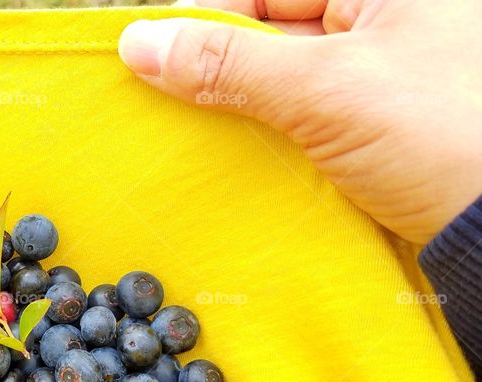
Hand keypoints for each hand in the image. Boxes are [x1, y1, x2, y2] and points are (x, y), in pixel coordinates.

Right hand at [118, 0, 481, 243]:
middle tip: (168, 102)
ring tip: (195, 137)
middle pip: (276, 33)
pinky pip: (309, 119)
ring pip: (288, 80)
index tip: (153, 58)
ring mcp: (388, 77)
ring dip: (243, 109)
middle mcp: (389, 23)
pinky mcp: (382, 128)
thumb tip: (141, 43)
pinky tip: (238, 159)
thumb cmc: (442, 136)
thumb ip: (229, 63)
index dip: (208, 19)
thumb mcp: (326, 90)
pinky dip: (272, 137)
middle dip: (222, 69)